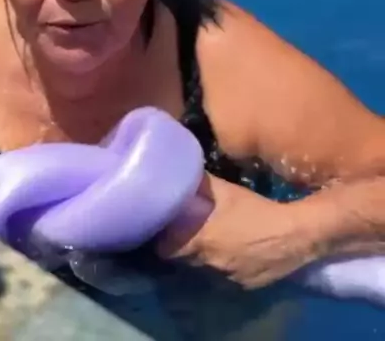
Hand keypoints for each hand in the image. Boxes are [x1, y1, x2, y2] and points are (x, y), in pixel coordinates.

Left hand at [156, 174, 317, 288]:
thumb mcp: (227, 191)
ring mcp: (225, 280)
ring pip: (202, 271)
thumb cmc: (257, 209)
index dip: (161, 239)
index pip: (164, 250)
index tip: (162, 226)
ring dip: (201, 258)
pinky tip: (230, 253)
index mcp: (199, 242)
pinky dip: (222, 267)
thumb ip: (201, 184)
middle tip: (182, 231)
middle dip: (180, 247)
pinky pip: (223, 278)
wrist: (295, 236)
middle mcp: (207, 266)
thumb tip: (182, 171)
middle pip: (182, 261)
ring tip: (206, 242)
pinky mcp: (242, 286)